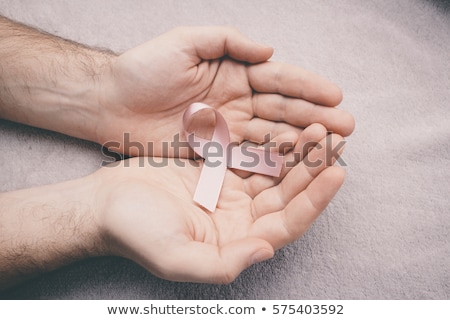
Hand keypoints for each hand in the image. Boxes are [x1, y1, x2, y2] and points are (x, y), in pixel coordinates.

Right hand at [93, 128, 344, 282]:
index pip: (288, 224)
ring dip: (299, 155)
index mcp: (237, 244)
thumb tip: (266, 250)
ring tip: (318, 129)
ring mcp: (232, 196)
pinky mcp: (220, 174)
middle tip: (333, 140)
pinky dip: (273, 145)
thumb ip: (221, 263)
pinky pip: (255, 158)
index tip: (337, 172)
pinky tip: (287, 127)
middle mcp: (241, 222)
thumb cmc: (134, 232)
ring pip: (277, 175)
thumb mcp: (174, 257)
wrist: (106, 204)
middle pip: (289, 196)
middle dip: (314, 170)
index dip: (315, 200)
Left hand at [96, 26, 353, 155]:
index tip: (335, 96)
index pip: (278, 78)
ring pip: (271, 135)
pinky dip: (272, 160)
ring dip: (301, 141)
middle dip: (314, 117)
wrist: (111, 104)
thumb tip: (270, 50)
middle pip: (282, 109)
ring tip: (330, 146)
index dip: (307, 87)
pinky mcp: (214, 152)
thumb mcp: (185, 42)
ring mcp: (228, 128)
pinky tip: (296, 163)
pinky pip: (248, 156)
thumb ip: (228, 41)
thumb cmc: (144, 68)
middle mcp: (236, 101)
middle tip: (346, 127)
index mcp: (233, 72)